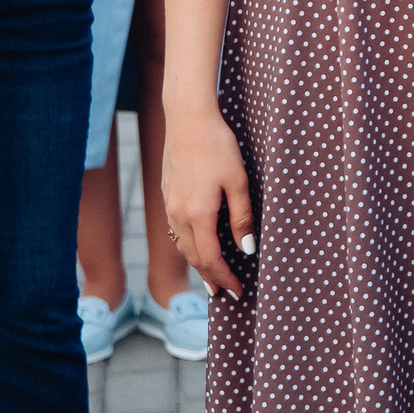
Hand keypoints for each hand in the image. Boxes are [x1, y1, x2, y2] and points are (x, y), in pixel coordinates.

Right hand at [160, 104, 253, 300]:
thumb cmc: (217, 146)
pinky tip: (198, 245)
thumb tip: (246, 250)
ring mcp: (169, 205)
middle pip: (193, 257)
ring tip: (211, 276)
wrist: (188, 119)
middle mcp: (178, 215)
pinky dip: (189, 245)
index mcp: (197, 215)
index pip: (210, 259)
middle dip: (210, 276)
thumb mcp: (238, 181)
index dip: (224, 277)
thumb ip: (242, 218)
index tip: (237, 290)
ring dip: (197, 263)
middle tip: (225, 293)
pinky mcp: (167, 194)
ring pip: (182, 245)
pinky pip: (176, 230)